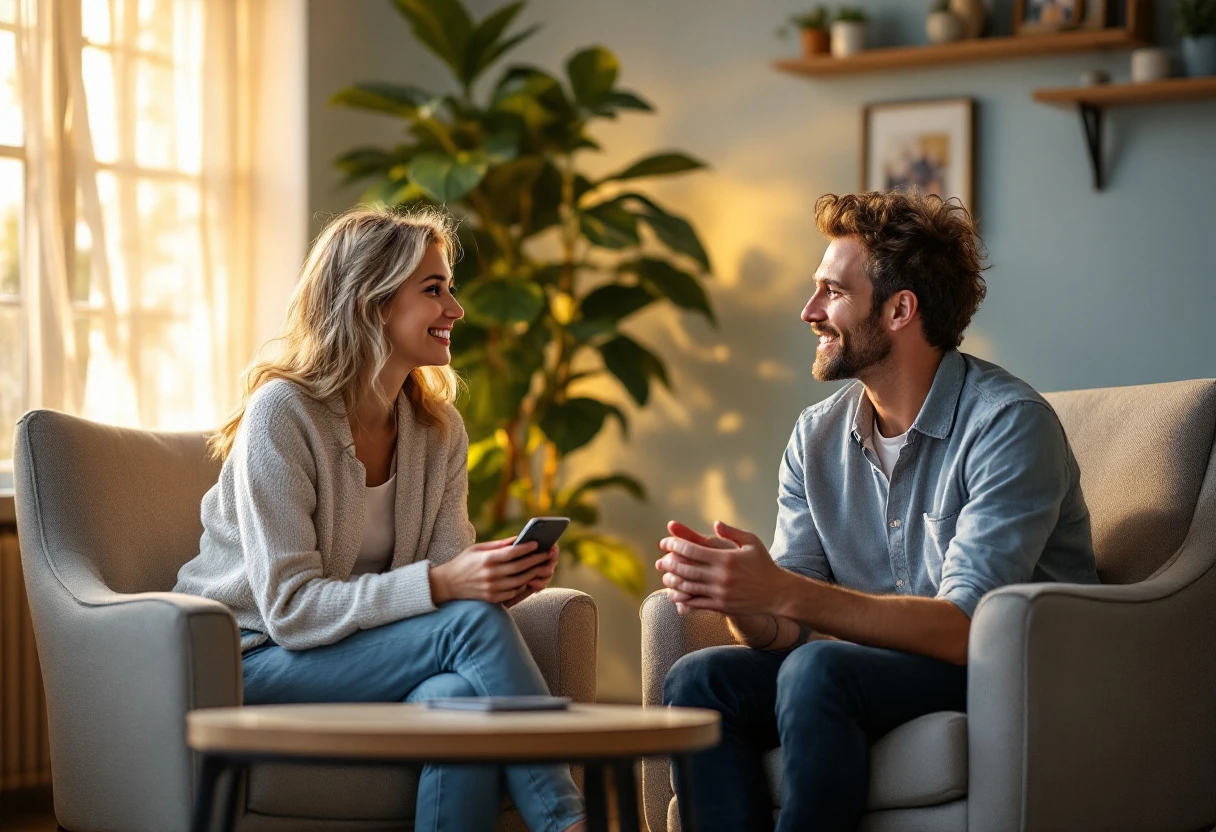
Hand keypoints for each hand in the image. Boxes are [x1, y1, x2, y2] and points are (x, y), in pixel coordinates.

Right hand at [430, 538, 550, 604]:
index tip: (538, 543)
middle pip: (519, 567)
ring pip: (519, 581)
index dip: (527, 548)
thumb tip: (518, 539)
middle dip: (535, 560)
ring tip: (541, 566)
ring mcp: (492, 588)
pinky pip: (513, 592)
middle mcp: (490, 575)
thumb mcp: (478, 549)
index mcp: (487, 559)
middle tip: (547, 554)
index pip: (512, 553)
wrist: (447, 584)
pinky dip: (523, 586)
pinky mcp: (492, 598)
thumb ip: (498, 545)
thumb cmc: (464, 562)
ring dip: (532, 573)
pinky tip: (528, 579)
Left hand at [656, 520, 788, 616]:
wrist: (777, 593)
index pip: (691, 549)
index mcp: (726, 558)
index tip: (665, 543)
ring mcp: (720, 593)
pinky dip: (682, 599)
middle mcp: (721, 576)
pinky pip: (696, 603)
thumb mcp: (752, 543)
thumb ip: (732, 532)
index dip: (674, 545)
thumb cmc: (764, 564)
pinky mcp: (721, 606)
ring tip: (665, 577)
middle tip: (660, 561)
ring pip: (688, 587)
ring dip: (672, 581)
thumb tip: (715, 524)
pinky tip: (675, 594)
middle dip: (668, 563)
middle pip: (685, 568)